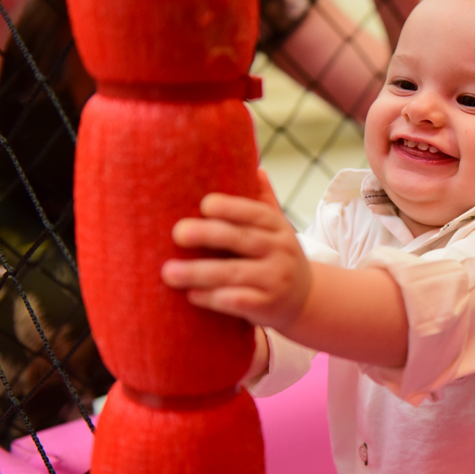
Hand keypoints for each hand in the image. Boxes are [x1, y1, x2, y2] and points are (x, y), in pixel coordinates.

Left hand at [161, 170, 311, 334]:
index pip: (256, 213)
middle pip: (243, 240)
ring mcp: (275, 279)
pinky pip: (239, 302)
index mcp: (278, 228)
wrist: (305, 299)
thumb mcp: (278, 229)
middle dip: (210, 235)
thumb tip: (256, 167)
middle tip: (178, 233)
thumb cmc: (278, 257)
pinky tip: (191, 295)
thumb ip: (264, 201)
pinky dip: (214, 299)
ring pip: (236, 273)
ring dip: (201, 272)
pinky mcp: (267, 306)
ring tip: (169, 272)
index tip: (205, 204)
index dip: (232, 208)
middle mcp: (281, 251)